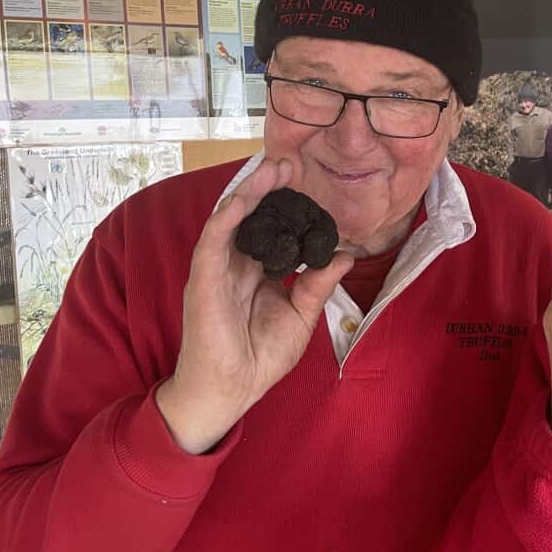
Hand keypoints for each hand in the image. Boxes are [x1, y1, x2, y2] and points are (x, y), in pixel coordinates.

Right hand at [156, 158, 352, 453]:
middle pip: (250, 215)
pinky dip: (228, 215)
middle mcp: (234, 264)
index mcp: (256, 272)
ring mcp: (217, 269)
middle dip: (268, 186)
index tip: (306, 181)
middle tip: (290, 162)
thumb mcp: (301, 315)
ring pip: (231, 218)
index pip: (270, 228)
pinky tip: (245, 197)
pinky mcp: (204, 279)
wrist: (233, 389)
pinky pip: (213, 239)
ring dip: (250, 190)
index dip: (285, 204)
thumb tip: (346, 255)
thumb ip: (318, 283)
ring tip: (273, 166)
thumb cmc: (260, 357)